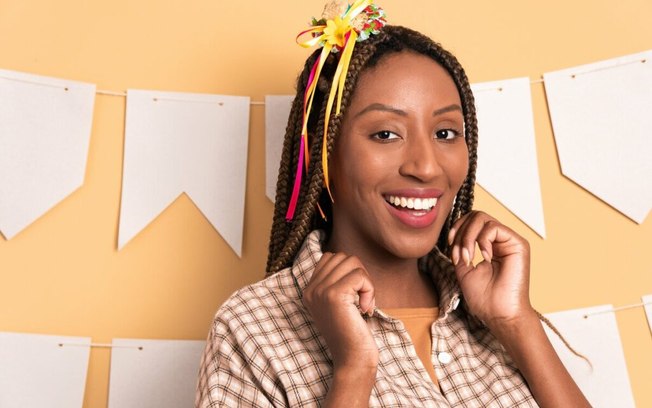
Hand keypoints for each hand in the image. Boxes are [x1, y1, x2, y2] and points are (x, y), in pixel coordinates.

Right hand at [303, 252, 377, 370]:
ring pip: (352, 263)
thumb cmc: (352, 333)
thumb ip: (338, 282)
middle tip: (362, 299)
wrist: (352, 360)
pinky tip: (366, 309)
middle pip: (342, 257)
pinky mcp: (334, 295)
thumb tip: (349, 259)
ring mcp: (320, 291)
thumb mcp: (340, 304)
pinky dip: (370, 290)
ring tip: (364, 304)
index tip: (355, 294)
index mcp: (309, 290)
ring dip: (366, 282)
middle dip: (359, 274)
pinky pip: (360, 275)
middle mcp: (311, 289)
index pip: (330, 257)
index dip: (350, 271)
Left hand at [448, 211, 534, 330]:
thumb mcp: (463, 268)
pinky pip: (493, 227)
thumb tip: (454, 234)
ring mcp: (509, 240)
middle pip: (475, 216)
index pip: (470, 222)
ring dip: (468, 238)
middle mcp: (500, 240)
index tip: (450, 247)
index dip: (456, 229)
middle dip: (460, 232)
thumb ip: (460, 249)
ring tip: (468, 258)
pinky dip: (482, 241)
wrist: (499, 314)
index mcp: (489, 245)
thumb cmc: (484, 297)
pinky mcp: (518, 243)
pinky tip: (485, 258)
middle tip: (459, 255)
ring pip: (481, 218)